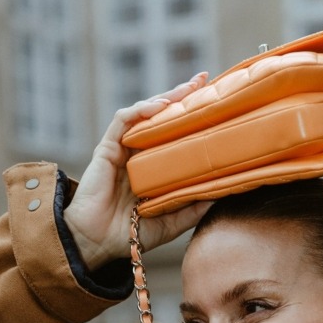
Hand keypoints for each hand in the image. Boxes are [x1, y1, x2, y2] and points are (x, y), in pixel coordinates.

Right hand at [64, 75, 211, 269]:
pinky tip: (160, 106)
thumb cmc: (130, 234)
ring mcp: (123, 149)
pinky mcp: (107, 147)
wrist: (97, 242)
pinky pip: (124, 120)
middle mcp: (140, 154)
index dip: (192, 117)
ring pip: (145, 113)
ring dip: (166, 97)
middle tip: (205, 80)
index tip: (215, 102)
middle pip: (163, 117)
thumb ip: (194, 207)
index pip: (175, 135)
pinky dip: (142, 110)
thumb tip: (225, 192)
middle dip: (182, 95)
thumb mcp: (172, 222)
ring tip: (188, 88)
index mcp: (155, 168)